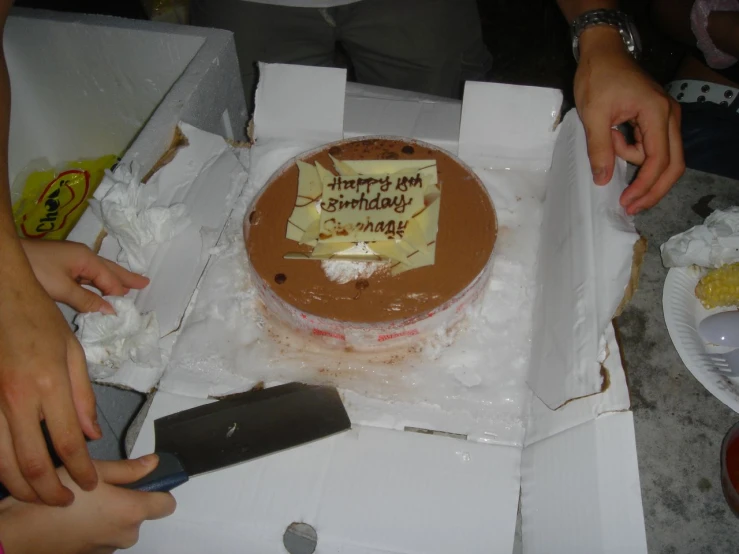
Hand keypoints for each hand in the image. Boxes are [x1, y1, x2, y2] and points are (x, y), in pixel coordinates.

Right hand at [0, 267, 99, 505]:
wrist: (0, 299)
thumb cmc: (40, 320)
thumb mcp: (73, 353)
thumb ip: (82, 397)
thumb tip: (91, 434)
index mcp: (50, 385)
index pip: (69, 442)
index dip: (80, 470)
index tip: (90, 482)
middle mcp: (18, 399)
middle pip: (32, 462)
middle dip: (49, 491)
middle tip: (64, 501)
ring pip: (2, 461)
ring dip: (21, 487)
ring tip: (39, 496)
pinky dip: (0, 465)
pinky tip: (12, 473)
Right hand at [0, 455, 175, 553]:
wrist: (20, 534)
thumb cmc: (56, 500)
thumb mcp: (94, 471)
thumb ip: (129, 468)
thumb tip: (152, 462)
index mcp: (132, 512)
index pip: (167, 503)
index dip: (160, 490)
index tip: (148, 481)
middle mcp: (125, 535)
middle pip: (141, 514)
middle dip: (129, 501)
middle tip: (106, 487)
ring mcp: (109, 549)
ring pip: (121, 526)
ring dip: (111, 514)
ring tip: (87, 502)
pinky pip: (104, 537)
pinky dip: (96, 527)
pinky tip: (78, 517)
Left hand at [21, 239, 149, 314]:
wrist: (8, 257)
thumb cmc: (35, 270)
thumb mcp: (62, 288)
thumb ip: (87, 300)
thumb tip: (111, 311)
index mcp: (87, 259)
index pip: (110, 279)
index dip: (119, 294)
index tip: (126, 310)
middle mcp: (83, 256)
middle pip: (110, 269)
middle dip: (127, 278)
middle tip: (146, 283)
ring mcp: (72, 259)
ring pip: (100, 271)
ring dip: (114, 279)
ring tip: (129, 285)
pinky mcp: (62, 265)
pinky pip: (88, 274)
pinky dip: (99, 281)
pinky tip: (100, 287)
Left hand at [574, 27, 684, 213]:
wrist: (602, 52)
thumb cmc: (597, 78)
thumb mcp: (593, 115)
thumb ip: (599, 149)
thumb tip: (603, 180)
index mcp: (657, 113)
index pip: (658, 160)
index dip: (644, 186)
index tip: (626, 202)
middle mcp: (670, 116)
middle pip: (673, 165)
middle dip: (652, 189)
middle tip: (631, 207)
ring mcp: (667, 117)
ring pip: (663, 157)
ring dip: (636, 163)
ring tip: (607, 141)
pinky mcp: (658, 119)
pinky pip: (653, 147)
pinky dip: (634, 152)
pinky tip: (613, 137)